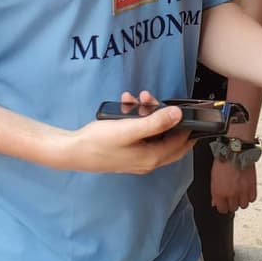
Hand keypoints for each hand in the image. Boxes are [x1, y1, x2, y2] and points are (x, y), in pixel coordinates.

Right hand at [55, 91, 192, 174]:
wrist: (73, 151)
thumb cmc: (98, 142)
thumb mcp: (129, 129)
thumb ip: (156, 122)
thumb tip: (178, 115)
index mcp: (152, 157)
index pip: (181, 143)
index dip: (187, 126)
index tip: (189, 112)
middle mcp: (147, 161)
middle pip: (169, 140)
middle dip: (166, 117)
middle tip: (158, 102)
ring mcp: (136, 158)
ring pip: (153, 134)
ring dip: (148, 115)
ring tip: (138, 99)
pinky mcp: (127, 152)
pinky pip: (140, 135)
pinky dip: (137, 120)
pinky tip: (126, 106)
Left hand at [210, 157, 257, 212]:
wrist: (236, 151)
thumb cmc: (223, 160)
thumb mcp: (213, 177)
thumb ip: (214, 193)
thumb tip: (214, 202)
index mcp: (219, 192)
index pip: (222, 209)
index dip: (223, 207)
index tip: (224, 204)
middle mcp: (231, 194)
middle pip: (233, 208)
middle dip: (232, 204)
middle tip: (231, 198)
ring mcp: (242, 191)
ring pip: (243, 205)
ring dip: (241, 201)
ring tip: (239, 195)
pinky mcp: (252, 186)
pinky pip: (252, 199)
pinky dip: (250, 196)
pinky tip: (246, 191)